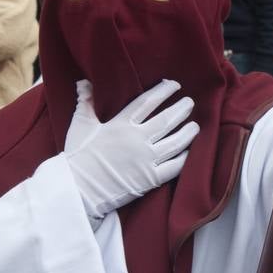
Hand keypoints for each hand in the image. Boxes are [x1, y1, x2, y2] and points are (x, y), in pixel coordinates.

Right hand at [63, 79, 198, 219]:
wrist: (77, 190)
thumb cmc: (78, 157)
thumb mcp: (80, 126)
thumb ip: (85, 103)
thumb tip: (84, 82)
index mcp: (121, 125)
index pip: (148, 102)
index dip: (163, 91)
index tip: (174, 84)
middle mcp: (137, 140)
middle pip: (167, 120)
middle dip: (181, 109)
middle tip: (190, 102)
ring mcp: (146, 160)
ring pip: (175, 142)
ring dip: (188, 132)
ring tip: (195, 125)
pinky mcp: (150, 179)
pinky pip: (175, 167)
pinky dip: (185, 158)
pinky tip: (190, 151)